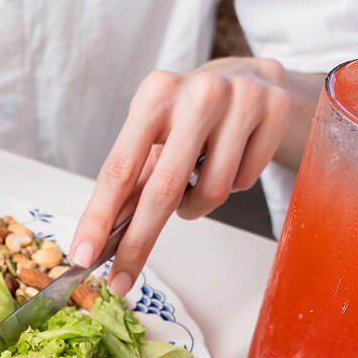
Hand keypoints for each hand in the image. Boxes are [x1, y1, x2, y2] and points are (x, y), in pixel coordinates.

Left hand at [70, 58, 290, 294]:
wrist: (254, 78)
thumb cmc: (192, 114)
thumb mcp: (155, 134)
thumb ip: (130, 183)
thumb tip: (98, 240)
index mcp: (154, 94)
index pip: (120, 168)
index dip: (99, 217)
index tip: (83, 256)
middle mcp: (197, 92)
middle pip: (163, 189)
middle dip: (138, 243)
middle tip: (121, 279)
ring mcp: (241, 99)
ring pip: (212, 193)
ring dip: (197, 206)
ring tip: (197, 183)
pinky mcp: (274, 110)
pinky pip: (245, 181)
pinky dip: (232, 185)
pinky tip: (230, 160)